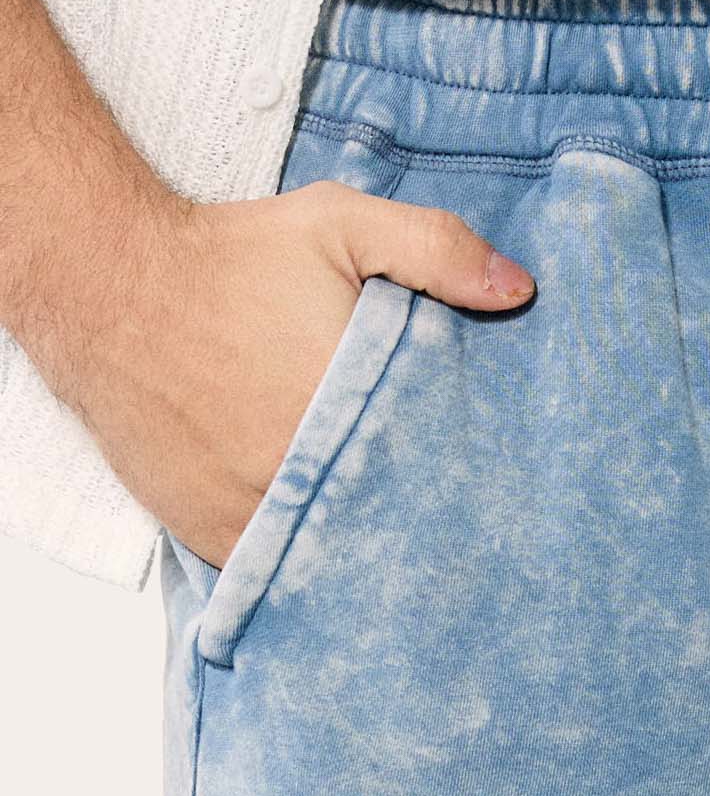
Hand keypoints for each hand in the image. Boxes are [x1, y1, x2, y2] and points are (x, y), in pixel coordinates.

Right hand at [39, 179, 534, 569]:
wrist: (106, 287)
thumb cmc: (228, 258)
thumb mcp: (341, 226)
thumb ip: (436, 250)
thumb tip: (518, 290)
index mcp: (348, 406)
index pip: (436, 467)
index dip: (467, 476)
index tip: (493, 481)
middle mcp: (300, 473)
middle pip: (390, 522)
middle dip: (423, 520)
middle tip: (458, 524)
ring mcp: (253, 512)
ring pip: (334, 554)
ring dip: (364, 548)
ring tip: (402, 544)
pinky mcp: (211, 534)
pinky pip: (276, 568)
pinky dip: (304, 561)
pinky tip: (331, 545)